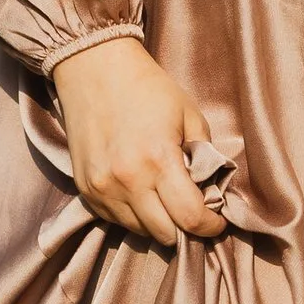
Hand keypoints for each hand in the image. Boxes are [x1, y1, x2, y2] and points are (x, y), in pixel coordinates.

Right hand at [50, 36, 222, 245]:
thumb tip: (211, 191)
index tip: (217, 222)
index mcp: (159, 159)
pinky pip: (116, 220)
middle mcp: (128, 180)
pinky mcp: (86, 190)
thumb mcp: (189, 114)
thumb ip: (205, 155)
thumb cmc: (148, 88)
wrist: (94, 69)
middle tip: (193, 211)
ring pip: (140, 232)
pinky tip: (142, 193)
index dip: (210, 226)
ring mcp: (102, 188)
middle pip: (165, 234)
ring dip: (159, 223)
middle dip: (185, 228)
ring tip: (166, 200)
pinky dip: (134, 215)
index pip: (190, 218)